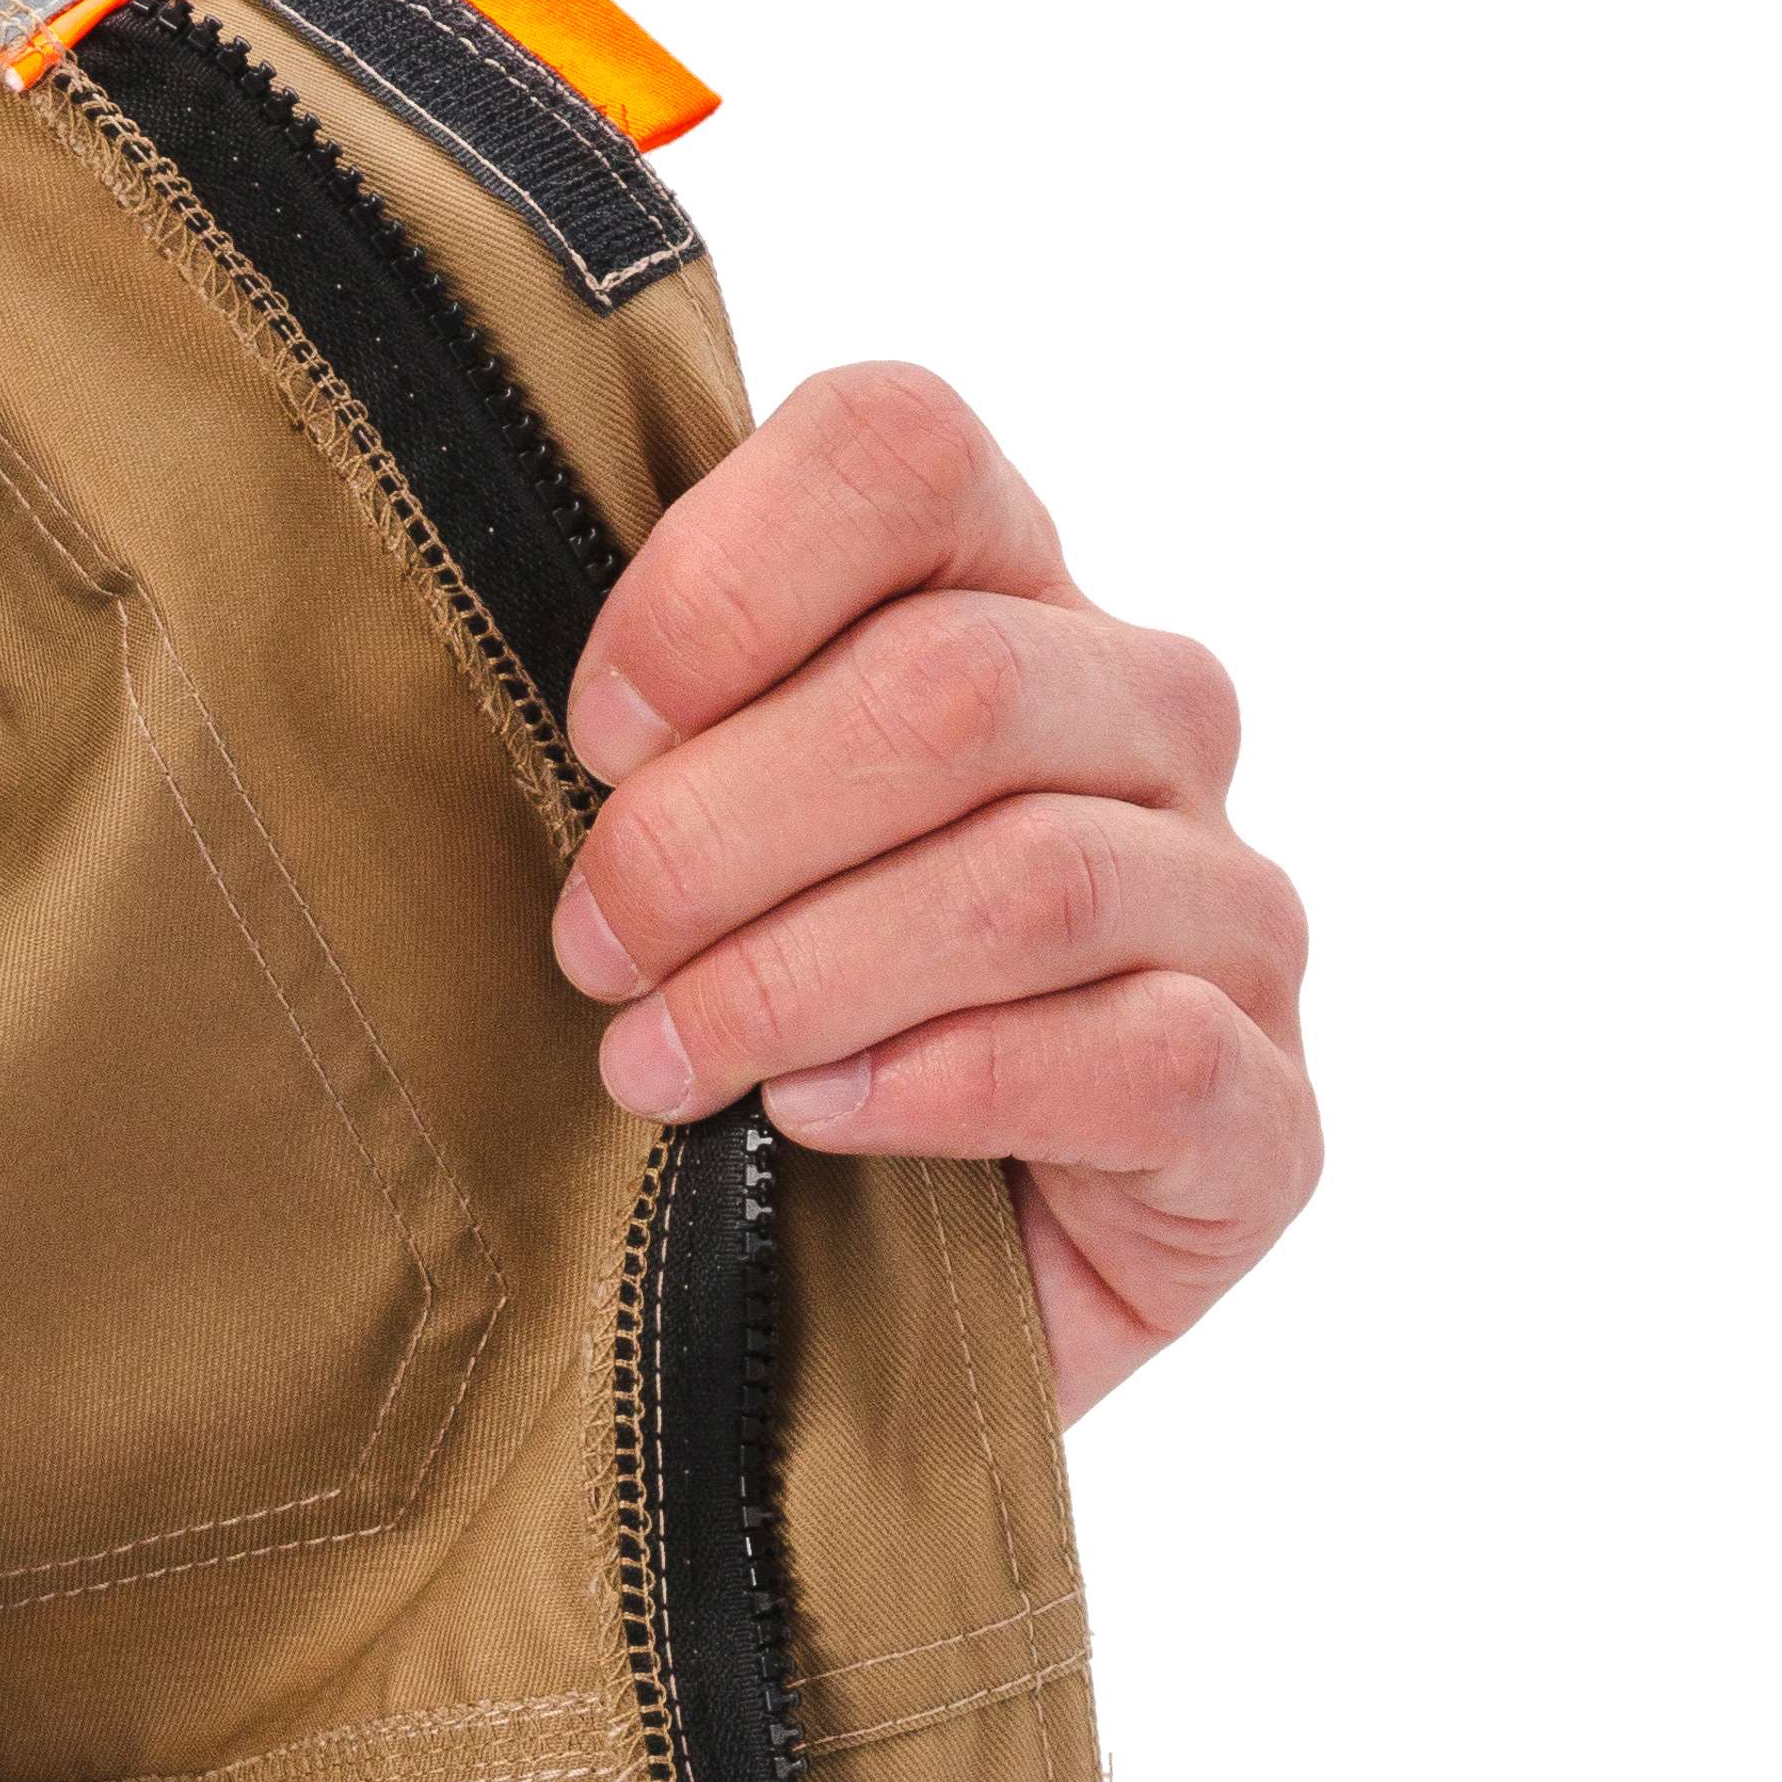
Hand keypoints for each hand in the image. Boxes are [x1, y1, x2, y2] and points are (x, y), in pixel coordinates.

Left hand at [545, 365, 1316, 1420]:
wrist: (889, 1333)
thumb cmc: (762, 1063)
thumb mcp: (688, 875)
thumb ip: (654, 744)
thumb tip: (516, 687)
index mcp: (1006, 599)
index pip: (903, 449)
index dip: (720, 583)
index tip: (594, 735)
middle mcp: (1148, 721)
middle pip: (947, 685)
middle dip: (716, 834)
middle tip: (592, 954)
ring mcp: (1231, 912)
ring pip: (1027, 878)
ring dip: (798, 978)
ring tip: (659, 1068)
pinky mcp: (1265, 1114)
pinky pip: (1139, 1053)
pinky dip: (945, 1089)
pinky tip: (819, 1125)